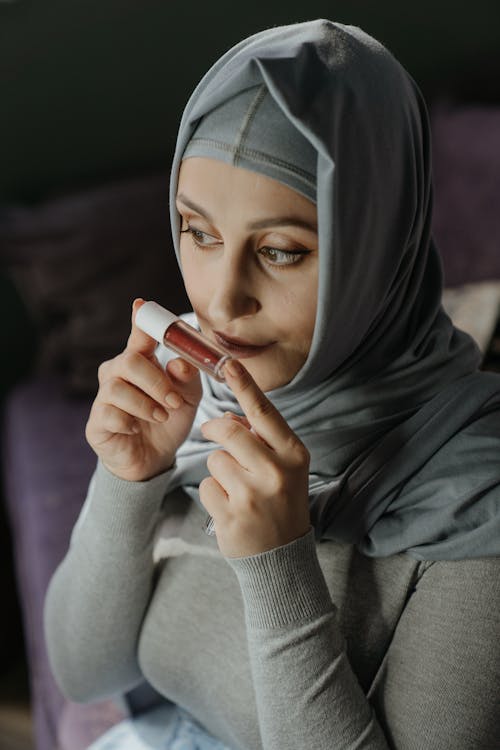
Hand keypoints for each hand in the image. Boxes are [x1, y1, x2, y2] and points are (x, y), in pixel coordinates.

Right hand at [85, 299, 201, 481]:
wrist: (155, 459)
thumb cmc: (169, 420)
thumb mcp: (188, 397)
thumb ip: (187, 377)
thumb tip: (180, 362)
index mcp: (142, 362)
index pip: (140, 336)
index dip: (140, 320)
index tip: (141, 305)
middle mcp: (118, 373)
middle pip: (130, 361)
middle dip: (156, 381)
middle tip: (174, 402)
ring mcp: (104, 396)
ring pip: (119, 388)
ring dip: (147, 404)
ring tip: (162, 416)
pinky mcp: (97, 421)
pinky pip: (110, 413)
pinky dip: (130, 421)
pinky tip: (137, 428)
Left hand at [199, 360, 310, 557]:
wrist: (281, 556)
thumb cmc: (280, 501)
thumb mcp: (284, 467)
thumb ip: (261, 440)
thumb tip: (228, 417)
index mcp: (293, 453)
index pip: (264, 412)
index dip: (244, 385)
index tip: (228, 363)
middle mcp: (276, 471)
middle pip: (229, 431)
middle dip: (214, 429)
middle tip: (211, 433)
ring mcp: (253, 495)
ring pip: (214, 459)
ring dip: (218, 469)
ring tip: (236, 487)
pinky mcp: (231, 515)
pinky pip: (206, 486)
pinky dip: (213, 493)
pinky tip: (229, 507)